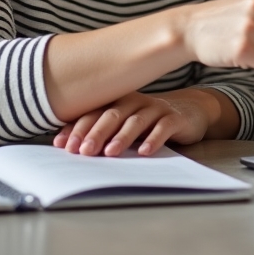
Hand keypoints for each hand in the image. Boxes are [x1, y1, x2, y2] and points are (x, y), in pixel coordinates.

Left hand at [53, 88, 231, 156]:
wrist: (190, 112)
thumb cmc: (149, 123)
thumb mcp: (125, 126)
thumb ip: (104, 133)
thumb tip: (70, 149)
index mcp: (118, 101)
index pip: (94, 113)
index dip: (77, 128)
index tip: (63, 145)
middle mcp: (136, 101)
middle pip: (112, 114)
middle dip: (95, 133)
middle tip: (83, 151)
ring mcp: (156, 108)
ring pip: (136, 120)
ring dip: (122, 137)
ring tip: (110, 153)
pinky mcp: (175, 118)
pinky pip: (163, 127)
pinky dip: (153, 138)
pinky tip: (144, 152)